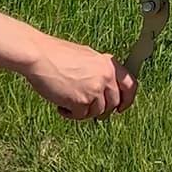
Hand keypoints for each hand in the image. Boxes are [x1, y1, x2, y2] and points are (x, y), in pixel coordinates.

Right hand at [21, 35, 137, 119]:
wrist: (41, 57)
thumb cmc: (59, 55)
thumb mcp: (88, 57)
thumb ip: (100, 71)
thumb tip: (105, 88)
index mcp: (109, 64)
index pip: (131, 85)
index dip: (128, 100)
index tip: (120, 108)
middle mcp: (106, 77)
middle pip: (113, 103)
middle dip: (100, 110)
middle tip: (85, 108)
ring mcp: (95, 90)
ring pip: (97, 112)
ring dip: (83, 111)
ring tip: (68, 101)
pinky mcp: (81, 102)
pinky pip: (81, 116)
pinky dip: (70, 114)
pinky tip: (60, 105)